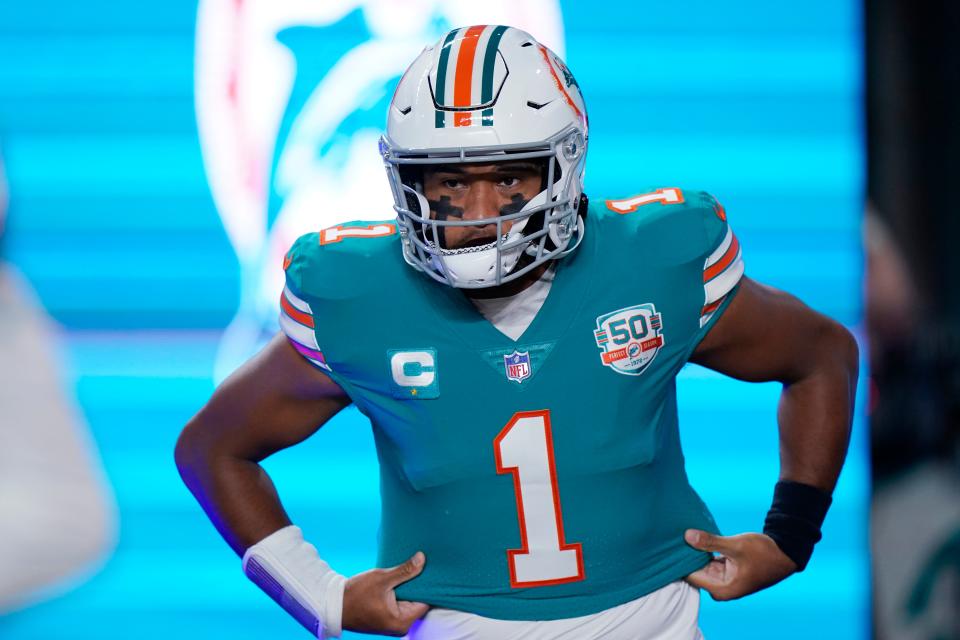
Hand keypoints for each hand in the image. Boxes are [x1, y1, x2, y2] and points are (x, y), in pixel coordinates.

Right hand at [342, 551, 430, 635]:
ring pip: (409, 601)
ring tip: (409, 570)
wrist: (335, 604)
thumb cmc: (356, 594)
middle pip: (419, 601)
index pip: (426, 600)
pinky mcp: (388, 618)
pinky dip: (401, 592)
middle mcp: (401, 626)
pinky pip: (401, 603)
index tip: (430, 568)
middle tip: (421, 566)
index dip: (428, 584)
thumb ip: (404, 570)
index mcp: (402, 621)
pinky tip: (400, 579)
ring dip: (408, 587)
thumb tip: (422, 559)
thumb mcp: (382, 579)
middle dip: (418, 584)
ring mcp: (394, 624)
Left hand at [683, 530, 797, 600]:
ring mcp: (723, 579)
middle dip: (687, 556)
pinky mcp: (726, 570)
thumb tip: (687, 536)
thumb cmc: (763, 552)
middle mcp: (721, 588)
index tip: (673, 545)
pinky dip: (704, 551)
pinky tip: (696, 538)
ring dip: (695, 552)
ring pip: (701, 565)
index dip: (681, 561)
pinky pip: (709, 561)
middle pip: (695, 571)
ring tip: (684, 535)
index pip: (691, 577)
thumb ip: (710, 542)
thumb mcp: (735, 545)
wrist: (784, 552)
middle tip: (676, 536)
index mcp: (722, 589)